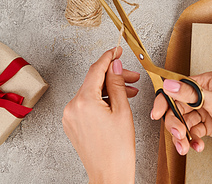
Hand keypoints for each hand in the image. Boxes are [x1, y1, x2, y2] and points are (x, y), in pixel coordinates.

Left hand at [62, 47, 139, 183]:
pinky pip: (86, 103)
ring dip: (109, 88)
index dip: (109, 57)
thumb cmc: (118, 148)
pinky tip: (117, 102)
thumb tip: (114, 65)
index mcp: (84, 101)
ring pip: (91, 92)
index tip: (118, 49)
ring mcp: (70, 116)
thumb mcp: (123, 110)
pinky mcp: (72, 123)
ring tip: (130, 92)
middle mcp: (72, 107)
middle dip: (114, 76)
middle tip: (133, 77)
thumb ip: (117, 83)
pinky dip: (101, 100)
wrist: (109, 173)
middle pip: (94, 81)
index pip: (96, 70)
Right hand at [150, 71, 211, 166]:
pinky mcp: (207, 126)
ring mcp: (206, 111)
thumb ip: (190, 94)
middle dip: (175, 122)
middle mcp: (205, 95)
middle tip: (178, 133)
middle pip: (177, 107)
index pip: (178, 87)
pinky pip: (191, 132)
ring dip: (182, 135)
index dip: (165, 100)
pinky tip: (197, 145)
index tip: (156, 112)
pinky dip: (191, 140)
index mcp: (208, 82)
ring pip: (182, 122)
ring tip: (187, 144)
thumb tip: (169, 84)